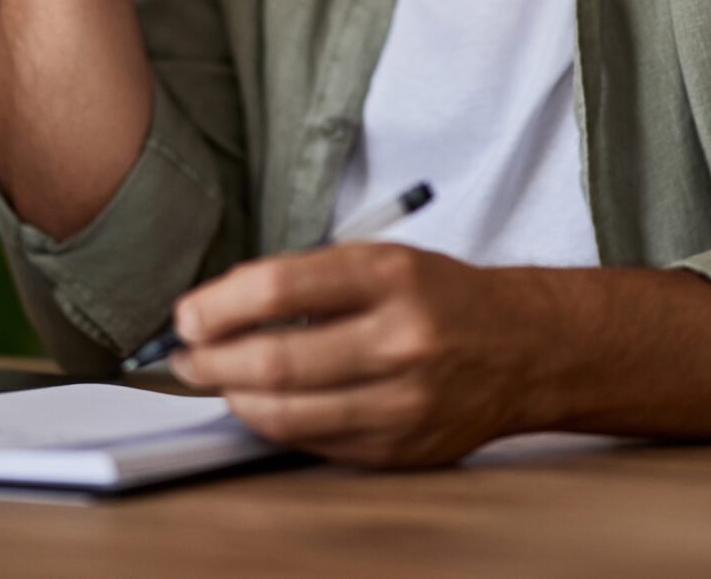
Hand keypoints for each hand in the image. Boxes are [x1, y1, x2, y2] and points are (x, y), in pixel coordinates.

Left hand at [167, 245, 547, 468]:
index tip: (188, 313)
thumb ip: (312, 279)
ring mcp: (400, 402)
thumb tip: (222, 307)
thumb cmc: (444, 297)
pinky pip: (311, 442)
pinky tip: (261, 404)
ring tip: (214, 380)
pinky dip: (273, 423)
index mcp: (394, 276)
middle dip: (210, 360)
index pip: (281, 287)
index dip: (219, 304)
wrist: (526, 348)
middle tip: (184, 355)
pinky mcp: (397, 448)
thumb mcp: (389, 260)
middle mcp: (400, 339)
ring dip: (232, 397)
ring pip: (284, 412)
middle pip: (274, 359)